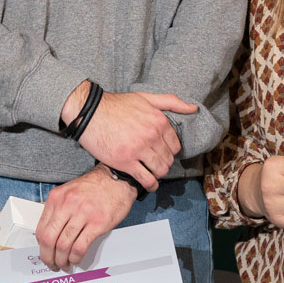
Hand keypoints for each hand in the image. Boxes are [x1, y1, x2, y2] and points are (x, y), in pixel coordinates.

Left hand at [35, 167, 136, 270]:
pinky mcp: (97, 223)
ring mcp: (83, 214)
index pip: (41, 229)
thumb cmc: (94, 187)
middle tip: (51, 264)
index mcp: (57, 198)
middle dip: (48, 257)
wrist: (116, 179)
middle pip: (49, 239)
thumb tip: (49, 234)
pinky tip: (76, 259)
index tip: (44, 253)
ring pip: (63, 245)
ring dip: (62, 260)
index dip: (41, 246)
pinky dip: (75, 257)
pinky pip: (80, 247)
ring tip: (64, 264)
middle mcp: (67, 204)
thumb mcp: (69, 192)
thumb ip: (57, 210)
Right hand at [67, 85, 191, 190]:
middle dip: (163, 164)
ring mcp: (138, 149)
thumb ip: (171, 102)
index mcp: (159, 121)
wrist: (90, 112)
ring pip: (160, 170)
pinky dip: (150, 185)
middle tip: (155, 164)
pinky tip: (148, 185)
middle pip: (168, 160)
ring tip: (152, 173)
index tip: (162, 153)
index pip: (175, 146)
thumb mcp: (145, 97)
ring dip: (158, 175)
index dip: (169, 152)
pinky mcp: (125, 162)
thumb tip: (193, 108)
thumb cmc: (117, 105)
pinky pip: (146, 179)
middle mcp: (151, 135)